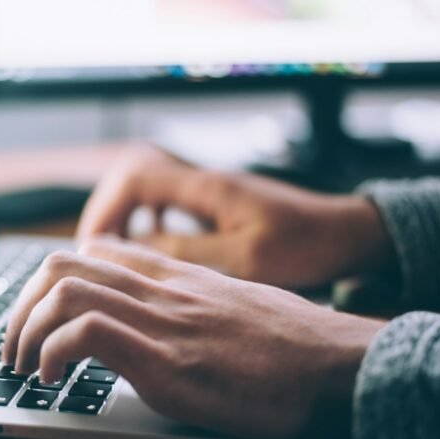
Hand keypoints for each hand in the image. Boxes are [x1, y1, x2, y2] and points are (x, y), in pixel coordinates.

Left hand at [3, 238, 384, 438]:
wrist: (343, 365)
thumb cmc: (297, 346)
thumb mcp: (237, 308)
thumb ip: (195, 305)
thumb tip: (169, 324)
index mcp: (178, 277)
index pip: (96, 251)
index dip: (53, 280)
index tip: (41, 316)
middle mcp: (163, 290)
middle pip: (64, 263)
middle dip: (21, 305)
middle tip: (15, 345)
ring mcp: (164, 321)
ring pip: (64, 290)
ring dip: (25, 329)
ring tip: (24, 365)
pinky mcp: (168, 362)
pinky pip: (87, 333)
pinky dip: (53, 353)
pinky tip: (53, 379)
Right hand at [77, 148, 392, 288]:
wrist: (346, 233)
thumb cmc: (305, 245)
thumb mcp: (245, 258)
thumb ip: (188, 252)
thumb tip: (136, 251)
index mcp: (207, 188)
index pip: (135, 178)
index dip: (105, 209)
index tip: (93, 246)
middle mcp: (203, 182)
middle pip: (132, 178)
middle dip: (107, 213)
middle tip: (94, 252)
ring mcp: (210, 191)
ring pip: (148, 190)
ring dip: (125, 217)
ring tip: (114, 253)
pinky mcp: (217, 205)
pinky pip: (167, 203)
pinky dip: (148, 221)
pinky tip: (150, 248)